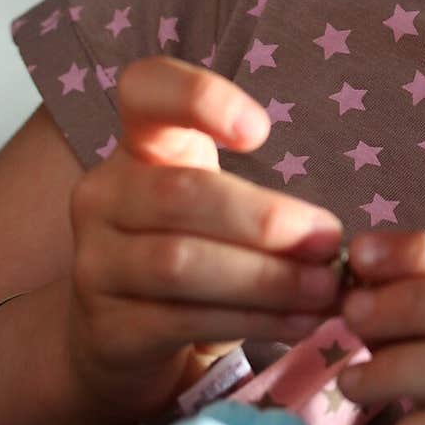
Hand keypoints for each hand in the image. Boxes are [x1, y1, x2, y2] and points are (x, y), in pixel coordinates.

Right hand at [66, 57, 343, 418]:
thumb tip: (329, 238)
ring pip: (181, 264)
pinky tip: (299, 322)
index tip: (260, 132)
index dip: (199, 98)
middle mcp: (104, 196)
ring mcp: (96, 263)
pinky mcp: (107, 327)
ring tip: (324, 288)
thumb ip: (260, 208)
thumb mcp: (213, 209)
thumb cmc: (187, 250)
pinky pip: (184, 320)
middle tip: (328, 242)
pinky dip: (254, 321)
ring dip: (267, 279)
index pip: (145, 89)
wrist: (114, 334)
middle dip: (265, 220)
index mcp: (138, 146)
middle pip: (180, 194)